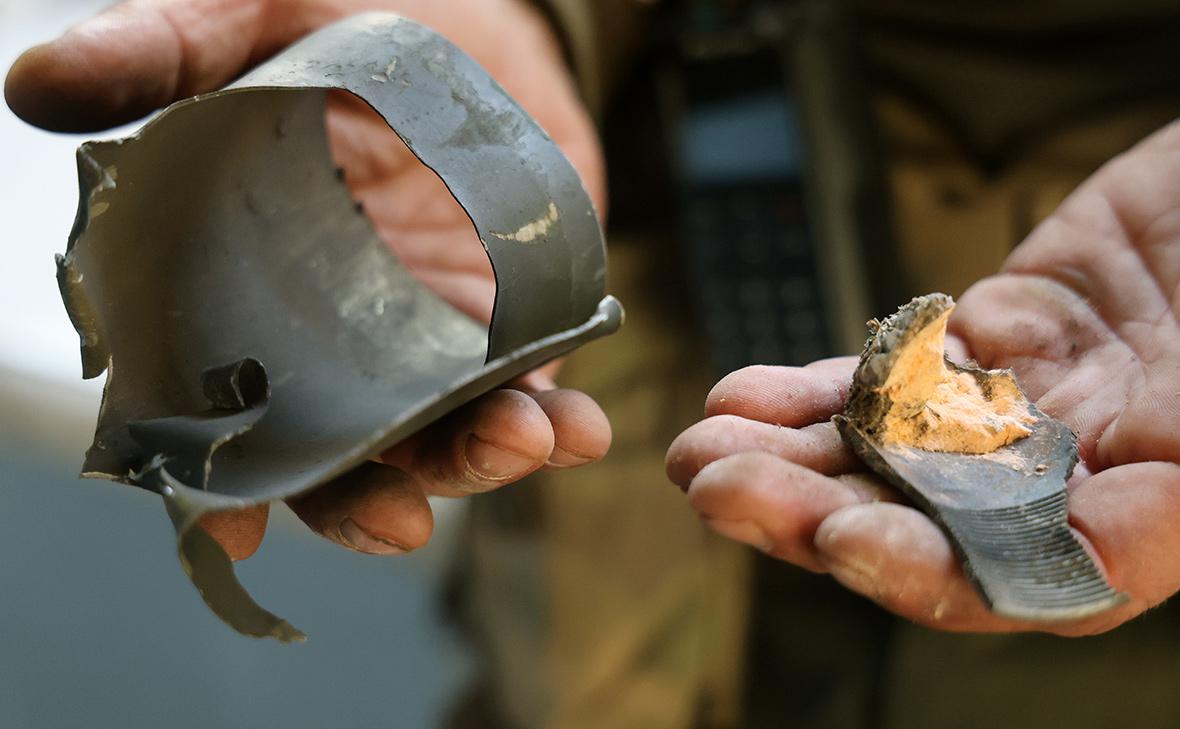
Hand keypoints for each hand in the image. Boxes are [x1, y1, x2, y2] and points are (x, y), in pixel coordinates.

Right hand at [6, 0, 609, 558]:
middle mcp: (328, 341)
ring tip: (525, 441)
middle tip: (404, 517)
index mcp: (240, 294)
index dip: (219, 478)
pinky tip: (577, 427)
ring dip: (477, 460)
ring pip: (436, 439)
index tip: (238, 523)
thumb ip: (163, 52)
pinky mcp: (502, 331)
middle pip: (335, 454)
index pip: (215, 412)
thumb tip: (37, 84)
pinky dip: (552, 418)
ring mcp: (421, 344)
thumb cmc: (341, 24)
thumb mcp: (254, 19)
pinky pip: (525, 393)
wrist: (473, 20)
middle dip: (368, 497)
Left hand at [667, 120, 1179, 635]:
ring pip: (889, 451)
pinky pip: (891, 376)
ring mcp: (1025, 406)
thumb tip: (1095, 544)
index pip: (1032, 576)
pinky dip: (815, 387)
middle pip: (929, 520)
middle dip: (811, 513)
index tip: (841, 540)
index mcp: (1159, 507)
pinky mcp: (991, 342)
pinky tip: (744, 395)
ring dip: (787, 455)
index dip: (929, 572)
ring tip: (698, 449)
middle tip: (717, 490)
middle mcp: (1078, 472)